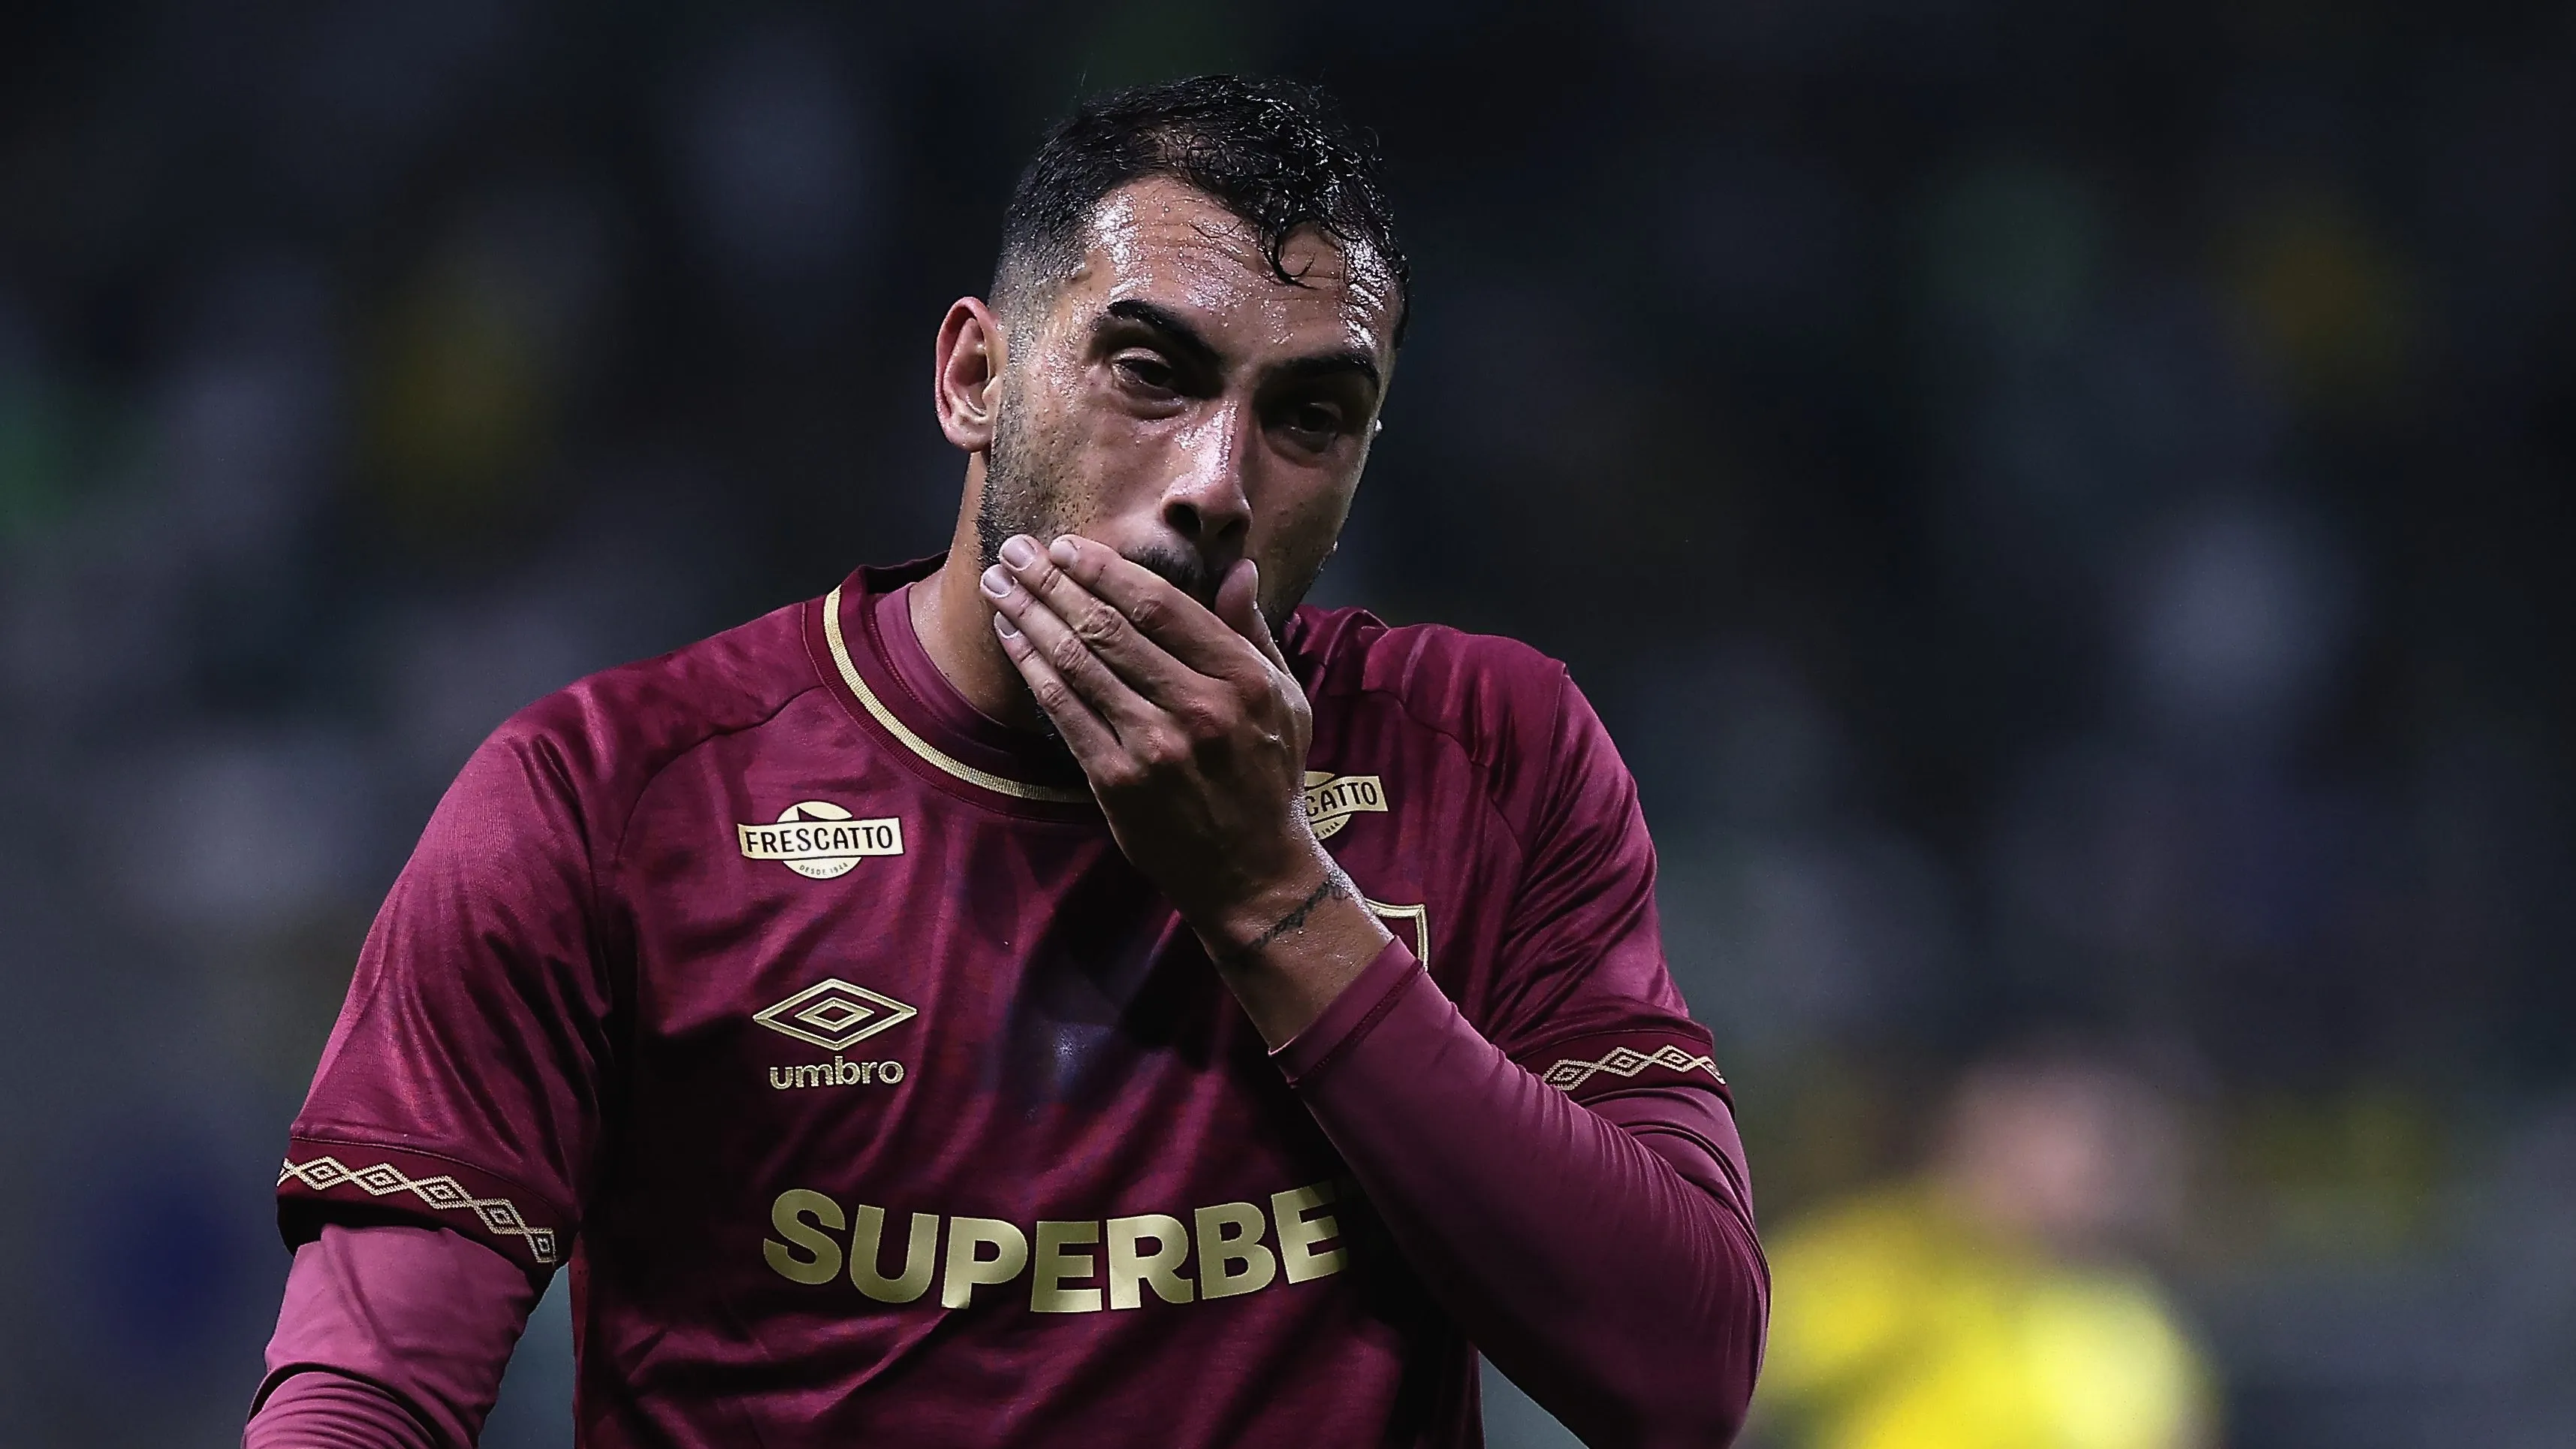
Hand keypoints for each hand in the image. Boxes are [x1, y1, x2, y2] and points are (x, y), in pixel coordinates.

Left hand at [980, 533, 1388, 1040]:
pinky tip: (1012, 641)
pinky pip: (1066, 714)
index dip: (1107, 569)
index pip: (1162, 605)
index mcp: (1241, 679)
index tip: (1068, 546)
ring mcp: (1155, 747)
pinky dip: (1034, 671)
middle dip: (1053, 583)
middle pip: (1109, 627)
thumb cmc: (1269, 777)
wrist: (1252, 870)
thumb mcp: (1284, 699)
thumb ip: (1253, 633)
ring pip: (1079, 665)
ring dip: (1031, 618)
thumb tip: (1237, 568)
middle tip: (1016, 551)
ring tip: (1001, 586)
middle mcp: (1199, 708)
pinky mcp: (1119, 782)